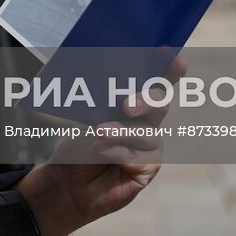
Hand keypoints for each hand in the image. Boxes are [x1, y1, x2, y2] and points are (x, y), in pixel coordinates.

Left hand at [16, 56, 182, 235]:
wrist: (65, 181)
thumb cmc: (74, 144)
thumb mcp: (79, 116)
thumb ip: (94, 102)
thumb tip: (101, 91)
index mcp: (131, 100)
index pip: (153, 79)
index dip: (166, 67)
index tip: (170, 54)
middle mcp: (145, 120)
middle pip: (159, 102)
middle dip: (147, 99)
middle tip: (126, 105)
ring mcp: (149, 145)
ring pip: (147, 132)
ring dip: (121, 131)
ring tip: (98, 133)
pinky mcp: (148, 167)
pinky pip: (139, 156)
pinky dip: (117, 151)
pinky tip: (100, 151)